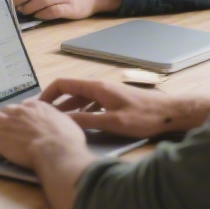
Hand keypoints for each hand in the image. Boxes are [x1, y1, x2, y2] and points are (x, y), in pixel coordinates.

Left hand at [0, 99, 88, 169]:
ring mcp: (6, 122)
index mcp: (37, 107)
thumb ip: (58, 120)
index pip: (23, 106)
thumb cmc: (67, 141)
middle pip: (5, 111)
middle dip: (3, 119)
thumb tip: (58, 123)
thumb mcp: (68, 123)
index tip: (20, 122)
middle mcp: (19, 111)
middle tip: (4, 129)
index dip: (20, 115)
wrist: (56, 150)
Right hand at [40, 78, 209, 138]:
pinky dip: (82, 112)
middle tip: (44, 118)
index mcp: (97, 88)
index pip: (63, 84)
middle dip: (55, 104)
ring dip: (68, 109)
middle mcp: (100, 87)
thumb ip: (87, 121)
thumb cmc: (144, 117)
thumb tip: (64, 122)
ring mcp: (108, 94)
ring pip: (81, 99)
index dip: (47, 94)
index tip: (38, 106)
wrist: (171, 114)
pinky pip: (92, 104)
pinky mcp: (115, 102)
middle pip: (70, 92)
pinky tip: (81, 124)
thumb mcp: (113, 122)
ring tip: (58, 123)